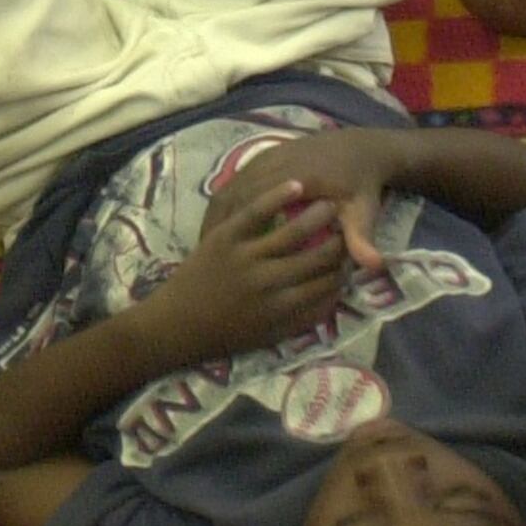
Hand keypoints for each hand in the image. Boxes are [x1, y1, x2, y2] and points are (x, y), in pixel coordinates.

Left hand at [139, 179, 348, 355]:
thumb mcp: (267, 338)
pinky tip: (297, 187)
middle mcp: (268, 284)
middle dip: (337, 245)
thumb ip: (304, 319)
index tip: (354, 261)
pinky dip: (277, 198)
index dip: (345, 271)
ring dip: (317, 218)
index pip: (327, 286)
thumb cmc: (221, 337)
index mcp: (281, 310)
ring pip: (293, 233)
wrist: (171, 327)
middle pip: (316, 259)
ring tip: (332, 206)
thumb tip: (338, 302)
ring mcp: (245, 259)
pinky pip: (255, 213)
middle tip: (349, 231)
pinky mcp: (225, 238)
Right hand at [211, 127, 401, 267]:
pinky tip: (219, 224)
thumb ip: (362, 237)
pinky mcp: (263, 156)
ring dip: (218, 215)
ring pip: (231, 188)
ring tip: (205, 244)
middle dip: (219, 227)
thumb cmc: (360, 184)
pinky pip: (235, 180)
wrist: (361, 147)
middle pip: (236, 197)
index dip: (237, 232)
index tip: (223, 261)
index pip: (254, 206)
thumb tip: (374, 265)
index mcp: (296, 178)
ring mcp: (266, 158)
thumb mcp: (363, 209)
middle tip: (206, 258)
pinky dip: (225, 203)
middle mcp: (275, 164)